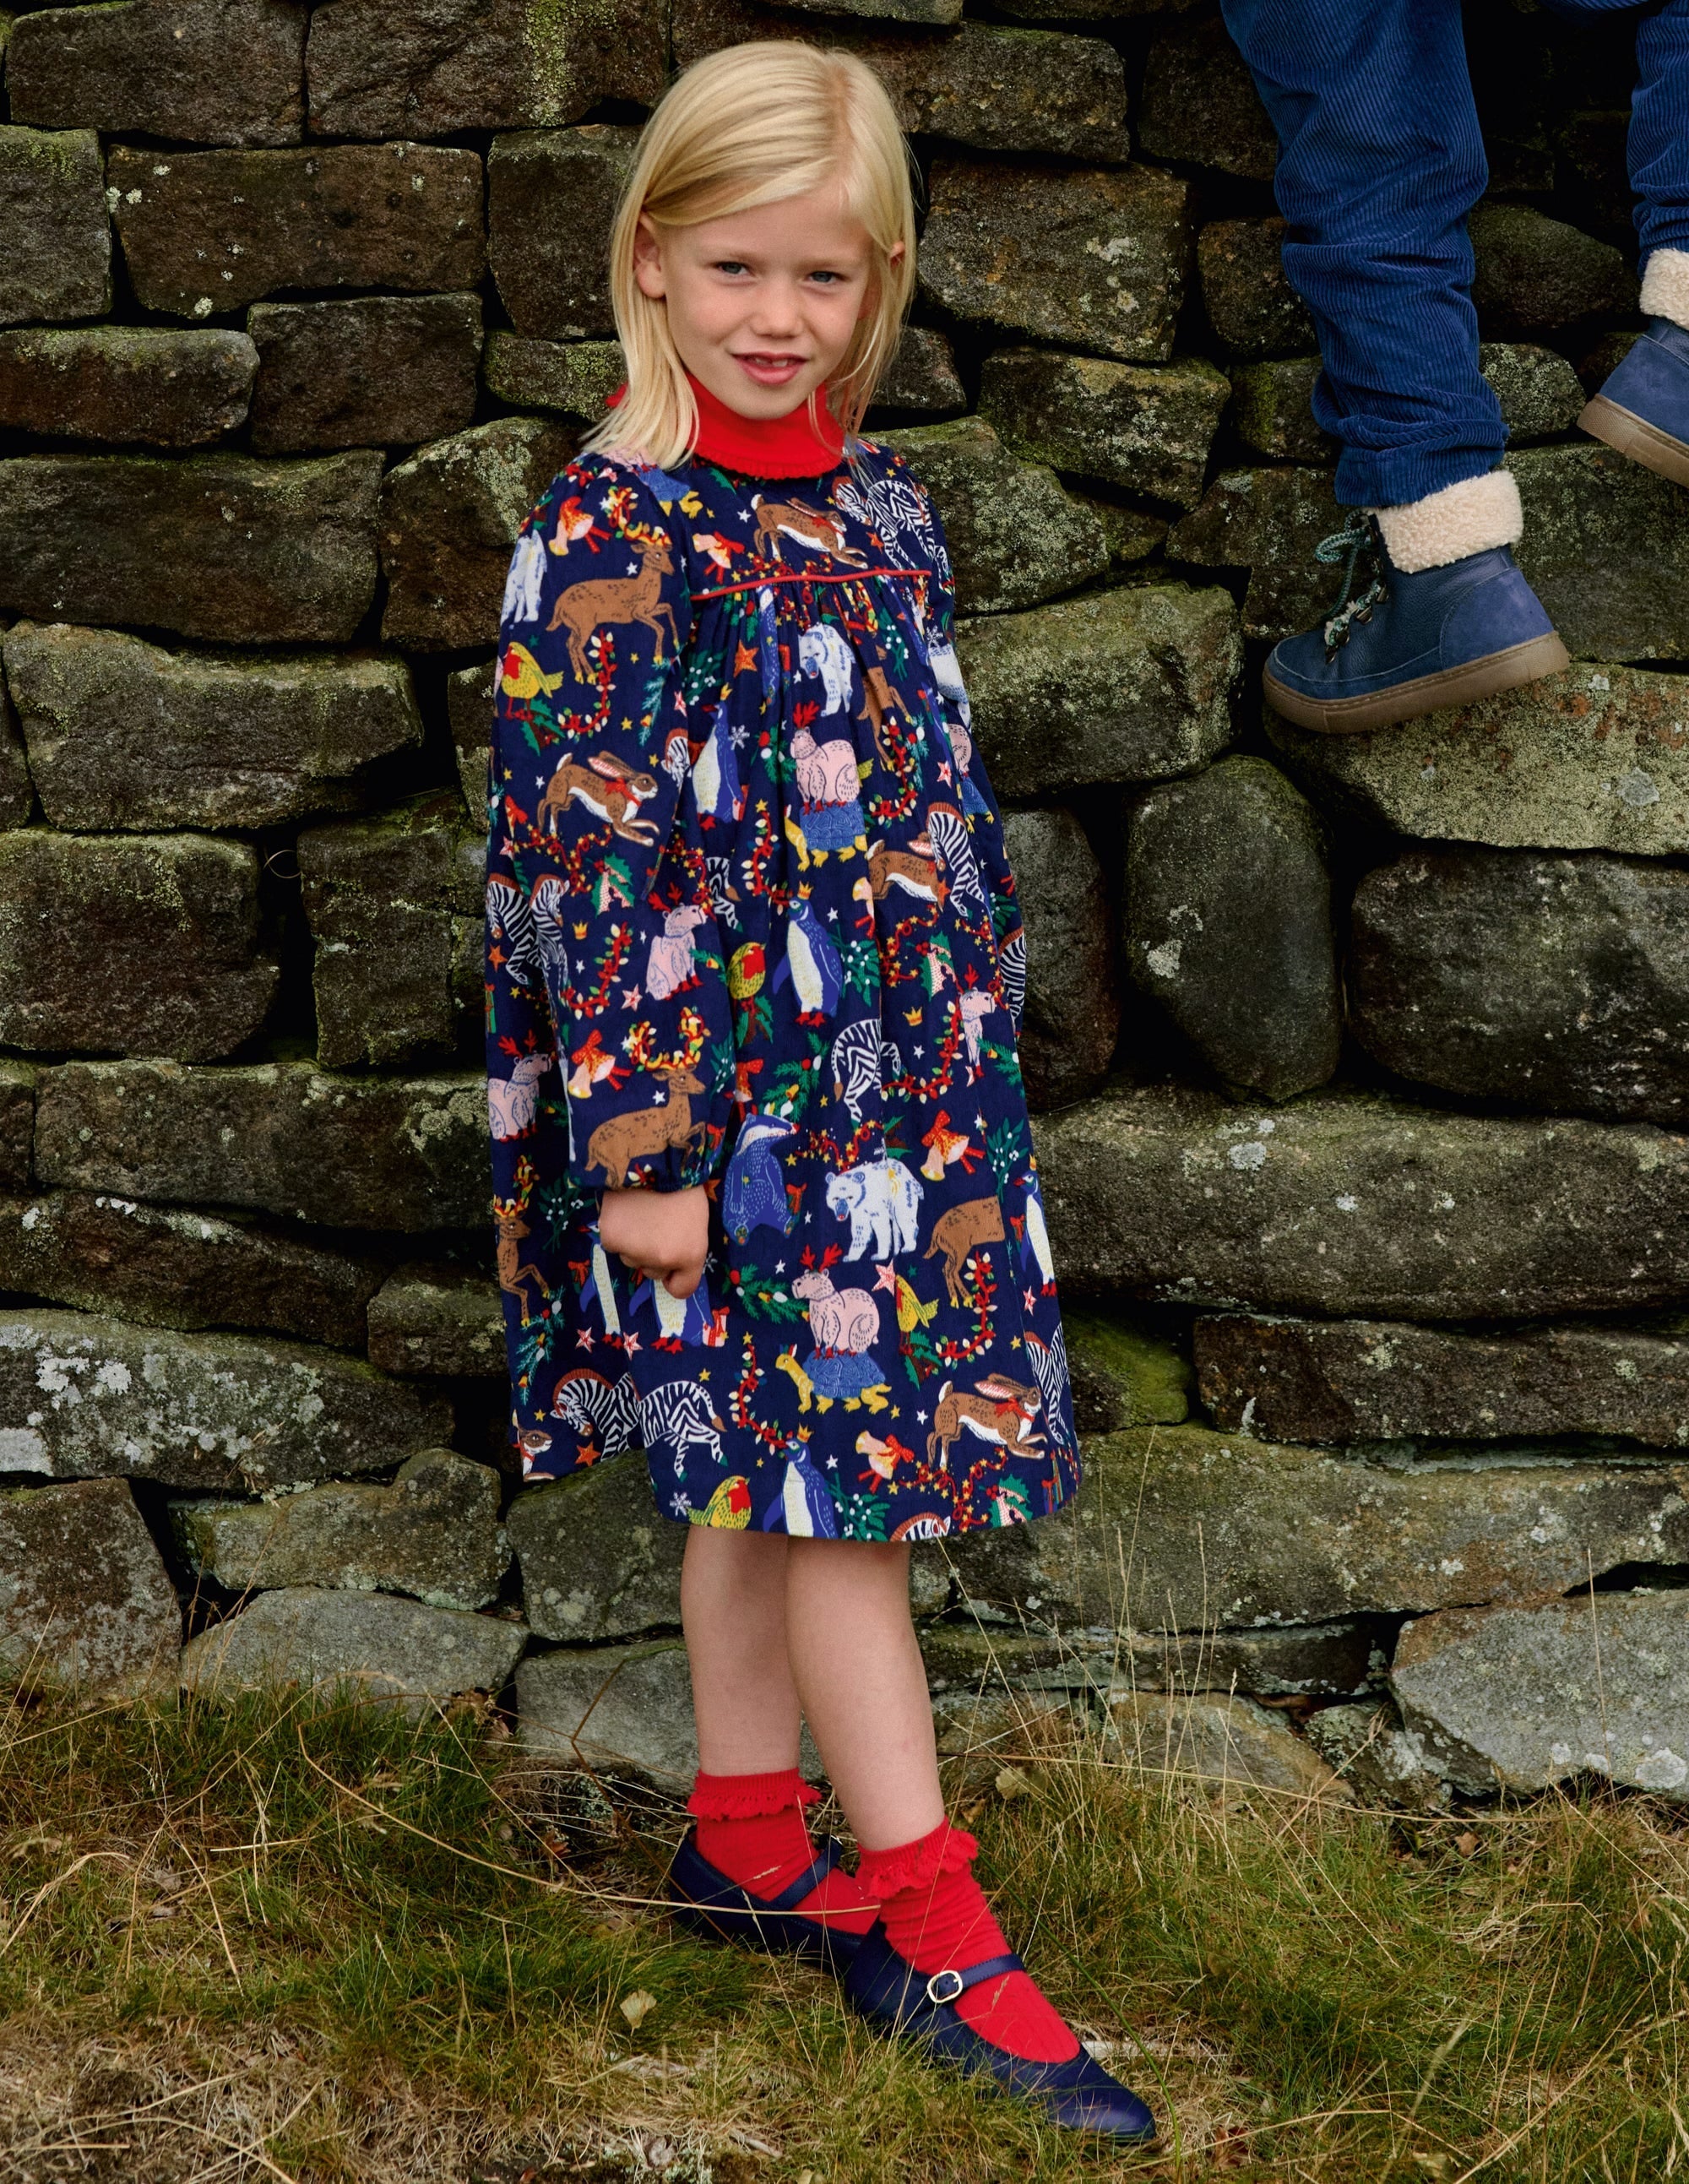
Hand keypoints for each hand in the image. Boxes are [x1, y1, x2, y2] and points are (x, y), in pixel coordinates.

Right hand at [599, 1184, 709, 1300]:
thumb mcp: (698, 1219)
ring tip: (641, 1212)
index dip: (676, 1278)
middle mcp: (662, 1260)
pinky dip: (617, 1231)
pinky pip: (614, 1243)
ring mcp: (634, 1251)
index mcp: (691, 1254)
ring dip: (634, 1242)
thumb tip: (673, 1264)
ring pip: (631, 1258)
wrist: (652, 1157)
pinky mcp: (611, 1240)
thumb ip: (687, 1247)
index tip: (672, 1267)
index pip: (682, 1289)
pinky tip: (624, 1210)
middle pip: (653, 1272)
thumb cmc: (681, 1184)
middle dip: (654, 1254)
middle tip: (656, 1223)